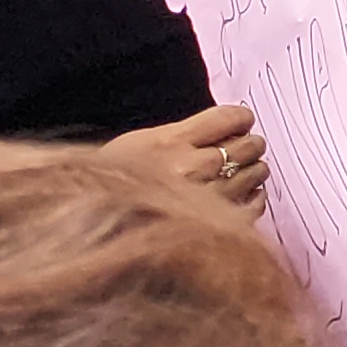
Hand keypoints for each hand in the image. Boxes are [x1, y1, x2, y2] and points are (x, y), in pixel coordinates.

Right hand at [104, 104, 271, 219]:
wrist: (90, 228)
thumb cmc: (112, 185)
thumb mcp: (136, 147)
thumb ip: (179, 136)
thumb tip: (222, 129)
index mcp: (169, 142)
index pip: (228, 118)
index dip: (241, 119)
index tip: (242, 122)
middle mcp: (191, 168)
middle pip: (246, 145)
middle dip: (250, 144)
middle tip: (249, 147)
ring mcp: (206, 197)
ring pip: (253, 173)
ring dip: (255, 169)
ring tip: (249, 170)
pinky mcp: (216, 225)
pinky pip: (253, 205)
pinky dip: (255, 198)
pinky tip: (248, 195)